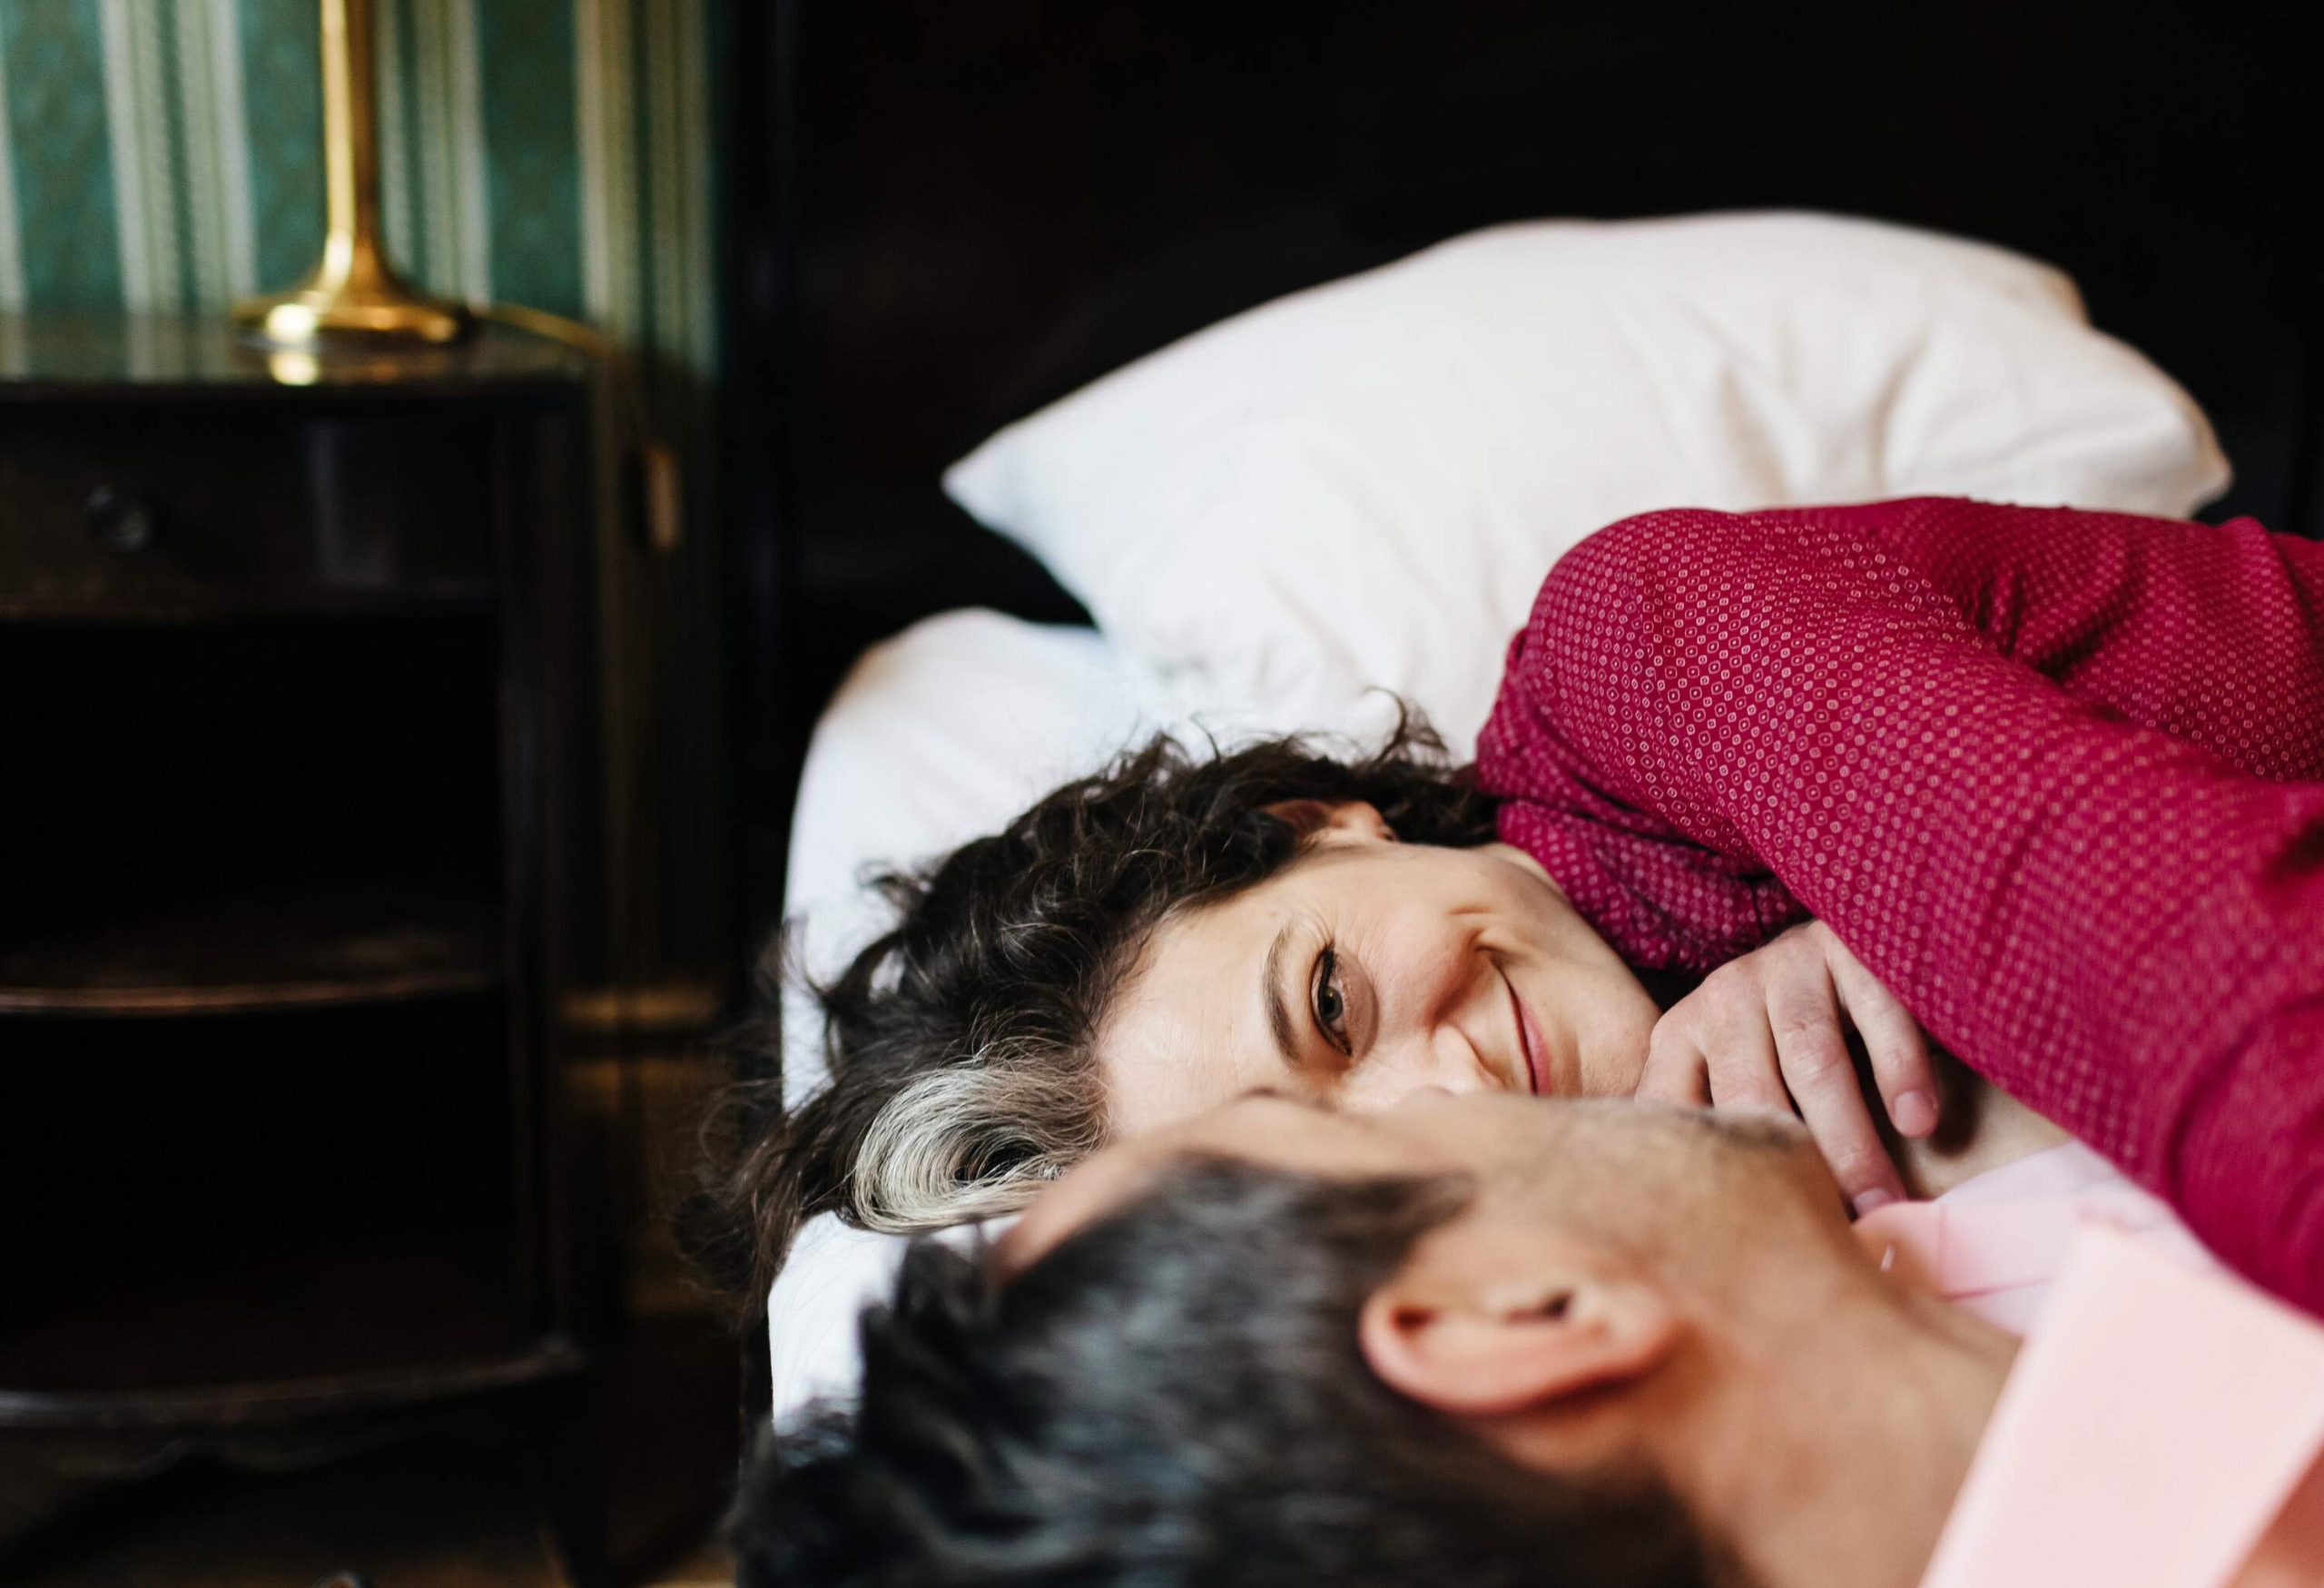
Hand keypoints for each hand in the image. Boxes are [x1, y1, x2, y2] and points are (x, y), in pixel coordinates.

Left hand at [1638, 919, 1938, 1214]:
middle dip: (1795, 1168)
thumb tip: (1705, 1242)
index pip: (1679, 1110)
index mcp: (1681, 1036)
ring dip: (1851, 1141)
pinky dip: (1899, 1070)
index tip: (1743, 1237)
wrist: (1845, 943)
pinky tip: (1917, 1123)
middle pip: (1751, 1092)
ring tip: (1883, 1201)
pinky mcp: (1846, 945)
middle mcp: (1723, 997)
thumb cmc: (1787, 1040)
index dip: (1714, 1174)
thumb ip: (1718, 1136)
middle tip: (1833, 1235)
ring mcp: (1783, 966)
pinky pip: (1876, 1012)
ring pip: (1814, 1063)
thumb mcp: (1734, 1077)